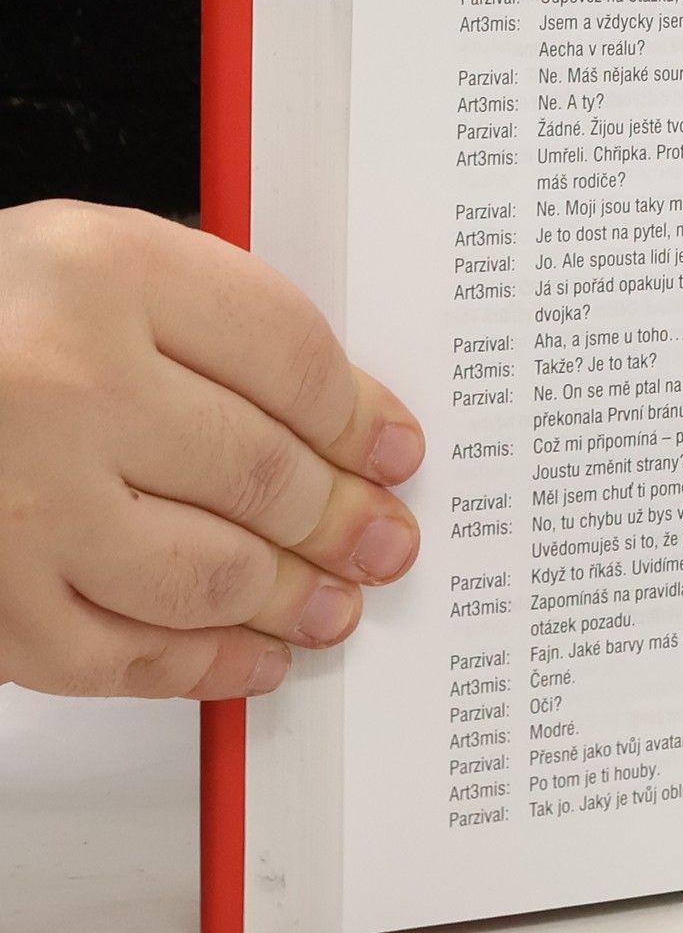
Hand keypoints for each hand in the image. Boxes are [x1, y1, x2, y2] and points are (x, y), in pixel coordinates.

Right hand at [0, 201, 424, 700]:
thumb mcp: (88, 264)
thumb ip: (209, 325)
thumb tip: (344, 423)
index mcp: (101, 274)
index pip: (291, 360)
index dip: (361, 418)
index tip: (394, 451)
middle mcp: (61, 384)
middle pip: (263, 473)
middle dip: (344, 521)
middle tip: (382, 542)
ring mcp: (20, 502)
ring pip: (213, 575)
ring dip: (292, 600)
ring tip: (332, 602)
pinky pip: (124, 657)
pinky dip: (205, 668)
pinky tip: (250, 658)